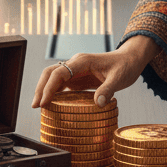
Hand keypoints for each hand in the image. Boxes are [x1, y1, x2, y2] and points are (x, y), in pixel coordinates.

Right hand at [31, 36, 159, 108]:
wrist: (130, 59)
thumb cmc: (125, 66)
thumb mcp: (119, 78)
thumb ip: (108, 89)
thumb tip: (98, 103)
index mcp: (83, 61)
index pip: (59, 72)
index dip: (49, 87)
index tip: (44, 102)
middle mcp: (76, 64)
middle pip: (51, 72)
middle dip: (41, 88)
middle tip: (35, 106)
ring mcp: (76, 70)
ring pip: (54, 77)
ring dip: (45, 90)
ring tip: (39, 107)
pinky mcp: (79, 78)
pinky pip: (62, 84)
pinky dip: (54, 93)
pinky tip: (51, 105)